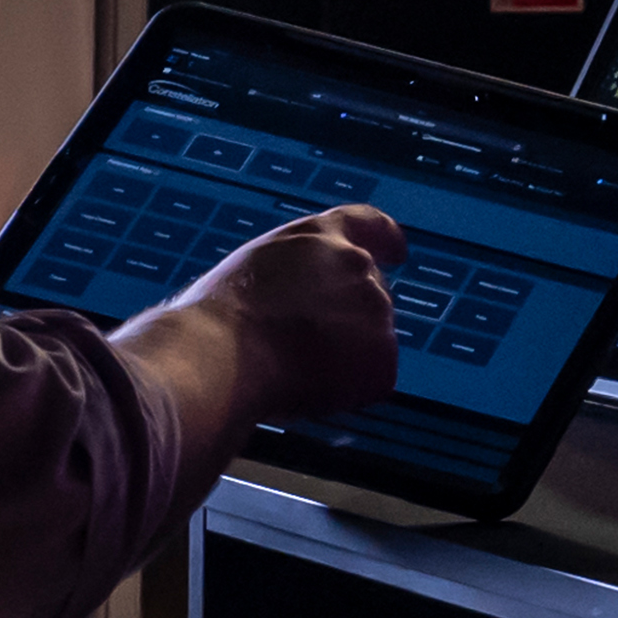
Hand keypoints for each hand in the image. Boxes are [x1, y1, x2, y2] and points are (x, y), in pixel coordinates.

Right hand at [120, 203, 412, 433]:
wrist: (222, 355)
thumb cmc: (218, 320)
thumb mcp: (254, 269)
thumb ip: (290, 274)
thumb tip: (294, 301)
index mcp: (319, 236)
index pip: (366, 224)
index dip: (384, 238)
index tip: (399, 250)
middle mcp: (357, 264)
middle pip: (370, 295)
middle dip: (351, 320)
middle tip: (309, 348)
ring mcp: (375, 309)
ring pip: (370, 341)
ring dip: (345, 357)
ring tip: (294, 369)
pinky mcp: (382, 355)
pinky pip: (372, 381)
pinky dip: (349, 392)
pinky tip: (310, 390)